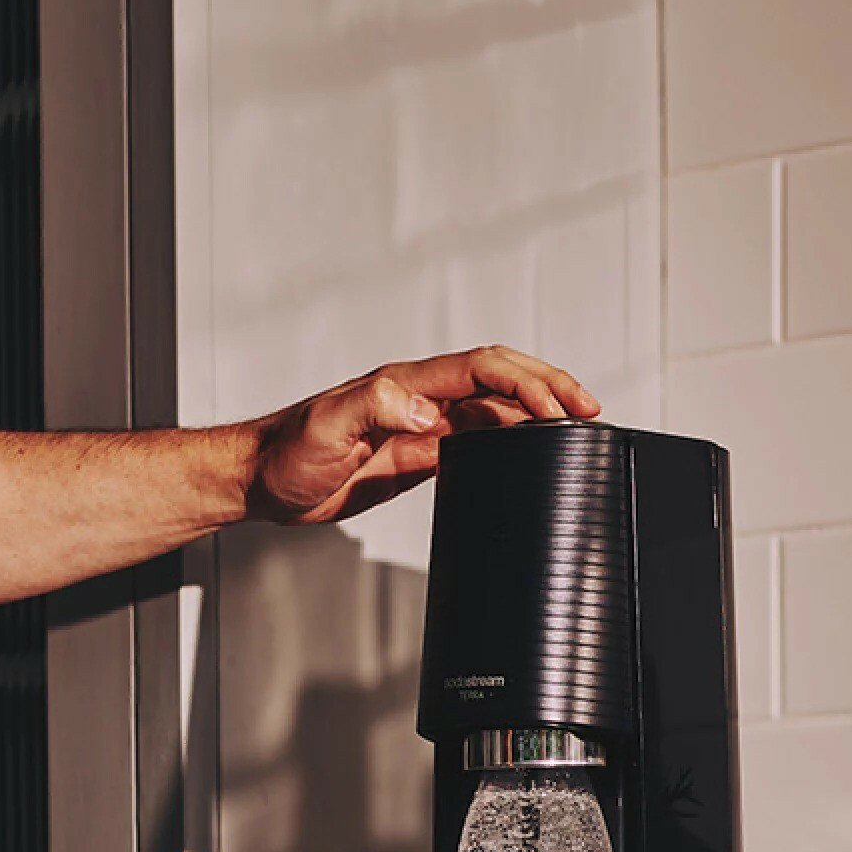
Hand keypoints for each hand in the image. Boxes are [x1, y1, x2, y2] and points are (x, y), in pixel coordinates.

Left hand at [246, 345, 600, 524]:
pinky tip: (529, 455)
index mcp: (405, 385)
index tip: (557, 407)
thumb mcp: (326, 427)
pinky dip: (511, 442)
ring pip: (494, 409)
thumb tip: (429, 412)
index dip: (525, 382)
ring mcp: (422, 425)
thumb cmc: (285, 454)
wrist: (261, 481)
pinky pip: (476, 441)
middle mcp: (420, 398)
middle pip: (500, 380)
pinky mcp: (418, 454)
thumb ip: (376, 408)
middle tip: (589, 409)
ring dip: (536, 414)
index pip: (482, 369)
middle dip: (548, 388)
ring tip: (576, 428)